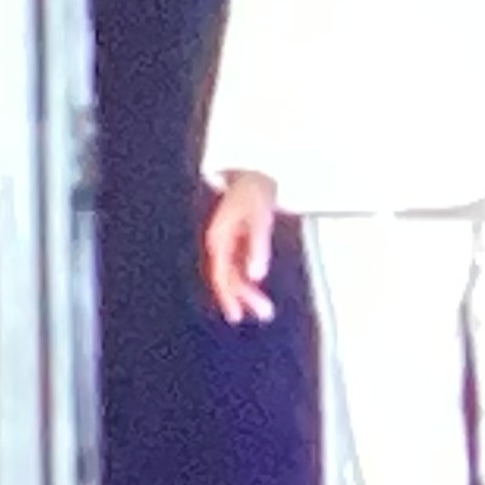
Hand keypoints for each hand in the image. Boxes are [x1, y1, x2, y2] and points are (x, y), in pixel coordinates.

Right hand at [202, 173, 279, 323]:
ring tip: (264, 309)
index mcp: (218, 239)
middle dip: (244, 297)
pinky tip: (257, 287)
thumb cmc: (255, 190)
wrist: (254, 168)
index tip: (237, 315)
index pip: (221, 275)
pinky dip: (247, 278)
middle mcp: (219, 242)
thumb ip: (258, 247)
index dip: (229, 297)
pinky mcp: (236, 237)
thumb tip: (256, 276)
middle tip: (265, 314)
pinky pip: (238, 263)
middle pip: (228, 277)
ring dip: (247, 290)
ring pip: (234, 271)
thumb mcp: (260, 219)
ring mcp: (227, 239)